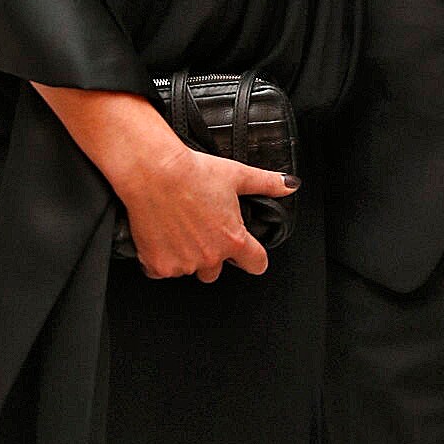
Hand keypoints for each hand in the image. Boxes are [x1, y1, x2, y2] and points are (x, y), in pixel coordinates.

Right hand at [33, 85, 295, 282]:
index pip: (256, 264)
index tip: (248, 255)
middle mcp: (210, 256)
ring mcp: (184, 263)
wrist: (153, 172)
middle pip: (215, 272)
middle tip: (198, 231)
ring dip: (184, 256)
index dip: (254, 259)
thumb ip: (266, 183)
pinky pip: (160, 271)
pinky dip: (158, 259)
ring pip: (188, 269)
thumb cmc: (193, 172)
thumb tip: (291, 184)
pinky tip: (158, 236)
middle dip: (210, 256)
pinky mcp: (158, 265)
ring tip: (176, 228)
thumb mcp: (236, 174)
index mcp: (233, 239)